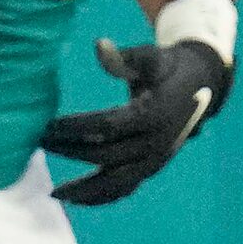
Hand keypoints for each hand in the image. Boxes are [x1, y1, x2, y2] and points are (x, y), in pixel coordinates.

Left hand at [41, 37, 232, 205]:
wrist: (202, 86)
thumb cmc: (168, 67)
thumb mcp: (151, 56)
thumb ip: (125, 57)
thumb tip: (98, 45)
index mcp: (155, 115)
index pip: (107, 126)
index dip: (75, 127)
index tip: (47, 125)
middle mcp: (157, 143)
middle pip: (107, 155)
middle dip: (70, 151)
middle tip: (40, 142)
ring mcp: (157, 159)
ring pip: (118, 182)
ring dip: (86, 189)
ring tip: (55, 193)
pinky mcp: (153, 167)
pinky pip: (127, 188)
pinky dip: (103, 197)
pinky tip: (77, 198)